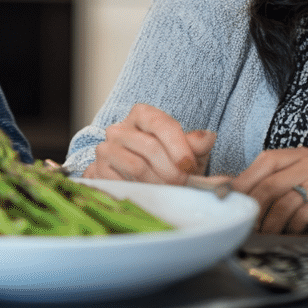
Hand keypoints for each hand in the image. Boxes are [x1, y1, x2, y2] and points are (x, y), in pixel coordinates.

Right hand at [83, 103, 215, 184]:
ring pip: (137, 166)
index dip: (178, 146)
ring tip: (169, 189)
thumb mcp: (184, 150)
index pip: (160, 124)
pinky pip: (122, 182)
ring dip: (158, 183)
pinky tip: (151, 193)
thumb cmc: (165, 160)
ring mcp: (106, 149)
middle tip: (182, 183)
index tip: (189, 165)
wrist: (139, 178)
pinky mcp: (99, 170)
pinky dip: (142, 190)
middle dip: (171, 170)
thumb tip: (208, 137)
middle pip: (150, 147)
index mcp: (142, 115)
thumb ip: (196, 144)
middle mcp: (120, 128)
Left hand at [231, 147, 307, 235]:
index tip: (230, 201)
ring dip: (274, 228)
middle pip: (271, 187)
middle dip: (254, 212)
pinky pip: (306, 225)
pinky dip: (297, 234)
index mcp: (305, 156)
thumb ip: (275, 183)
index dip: (244, 182)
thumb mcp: (305, 181)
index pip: (266, 161)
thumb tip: (232, 193)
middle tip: (246, 228)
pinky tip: (298, 237)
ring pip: (286, 208)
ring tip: (271, 236)